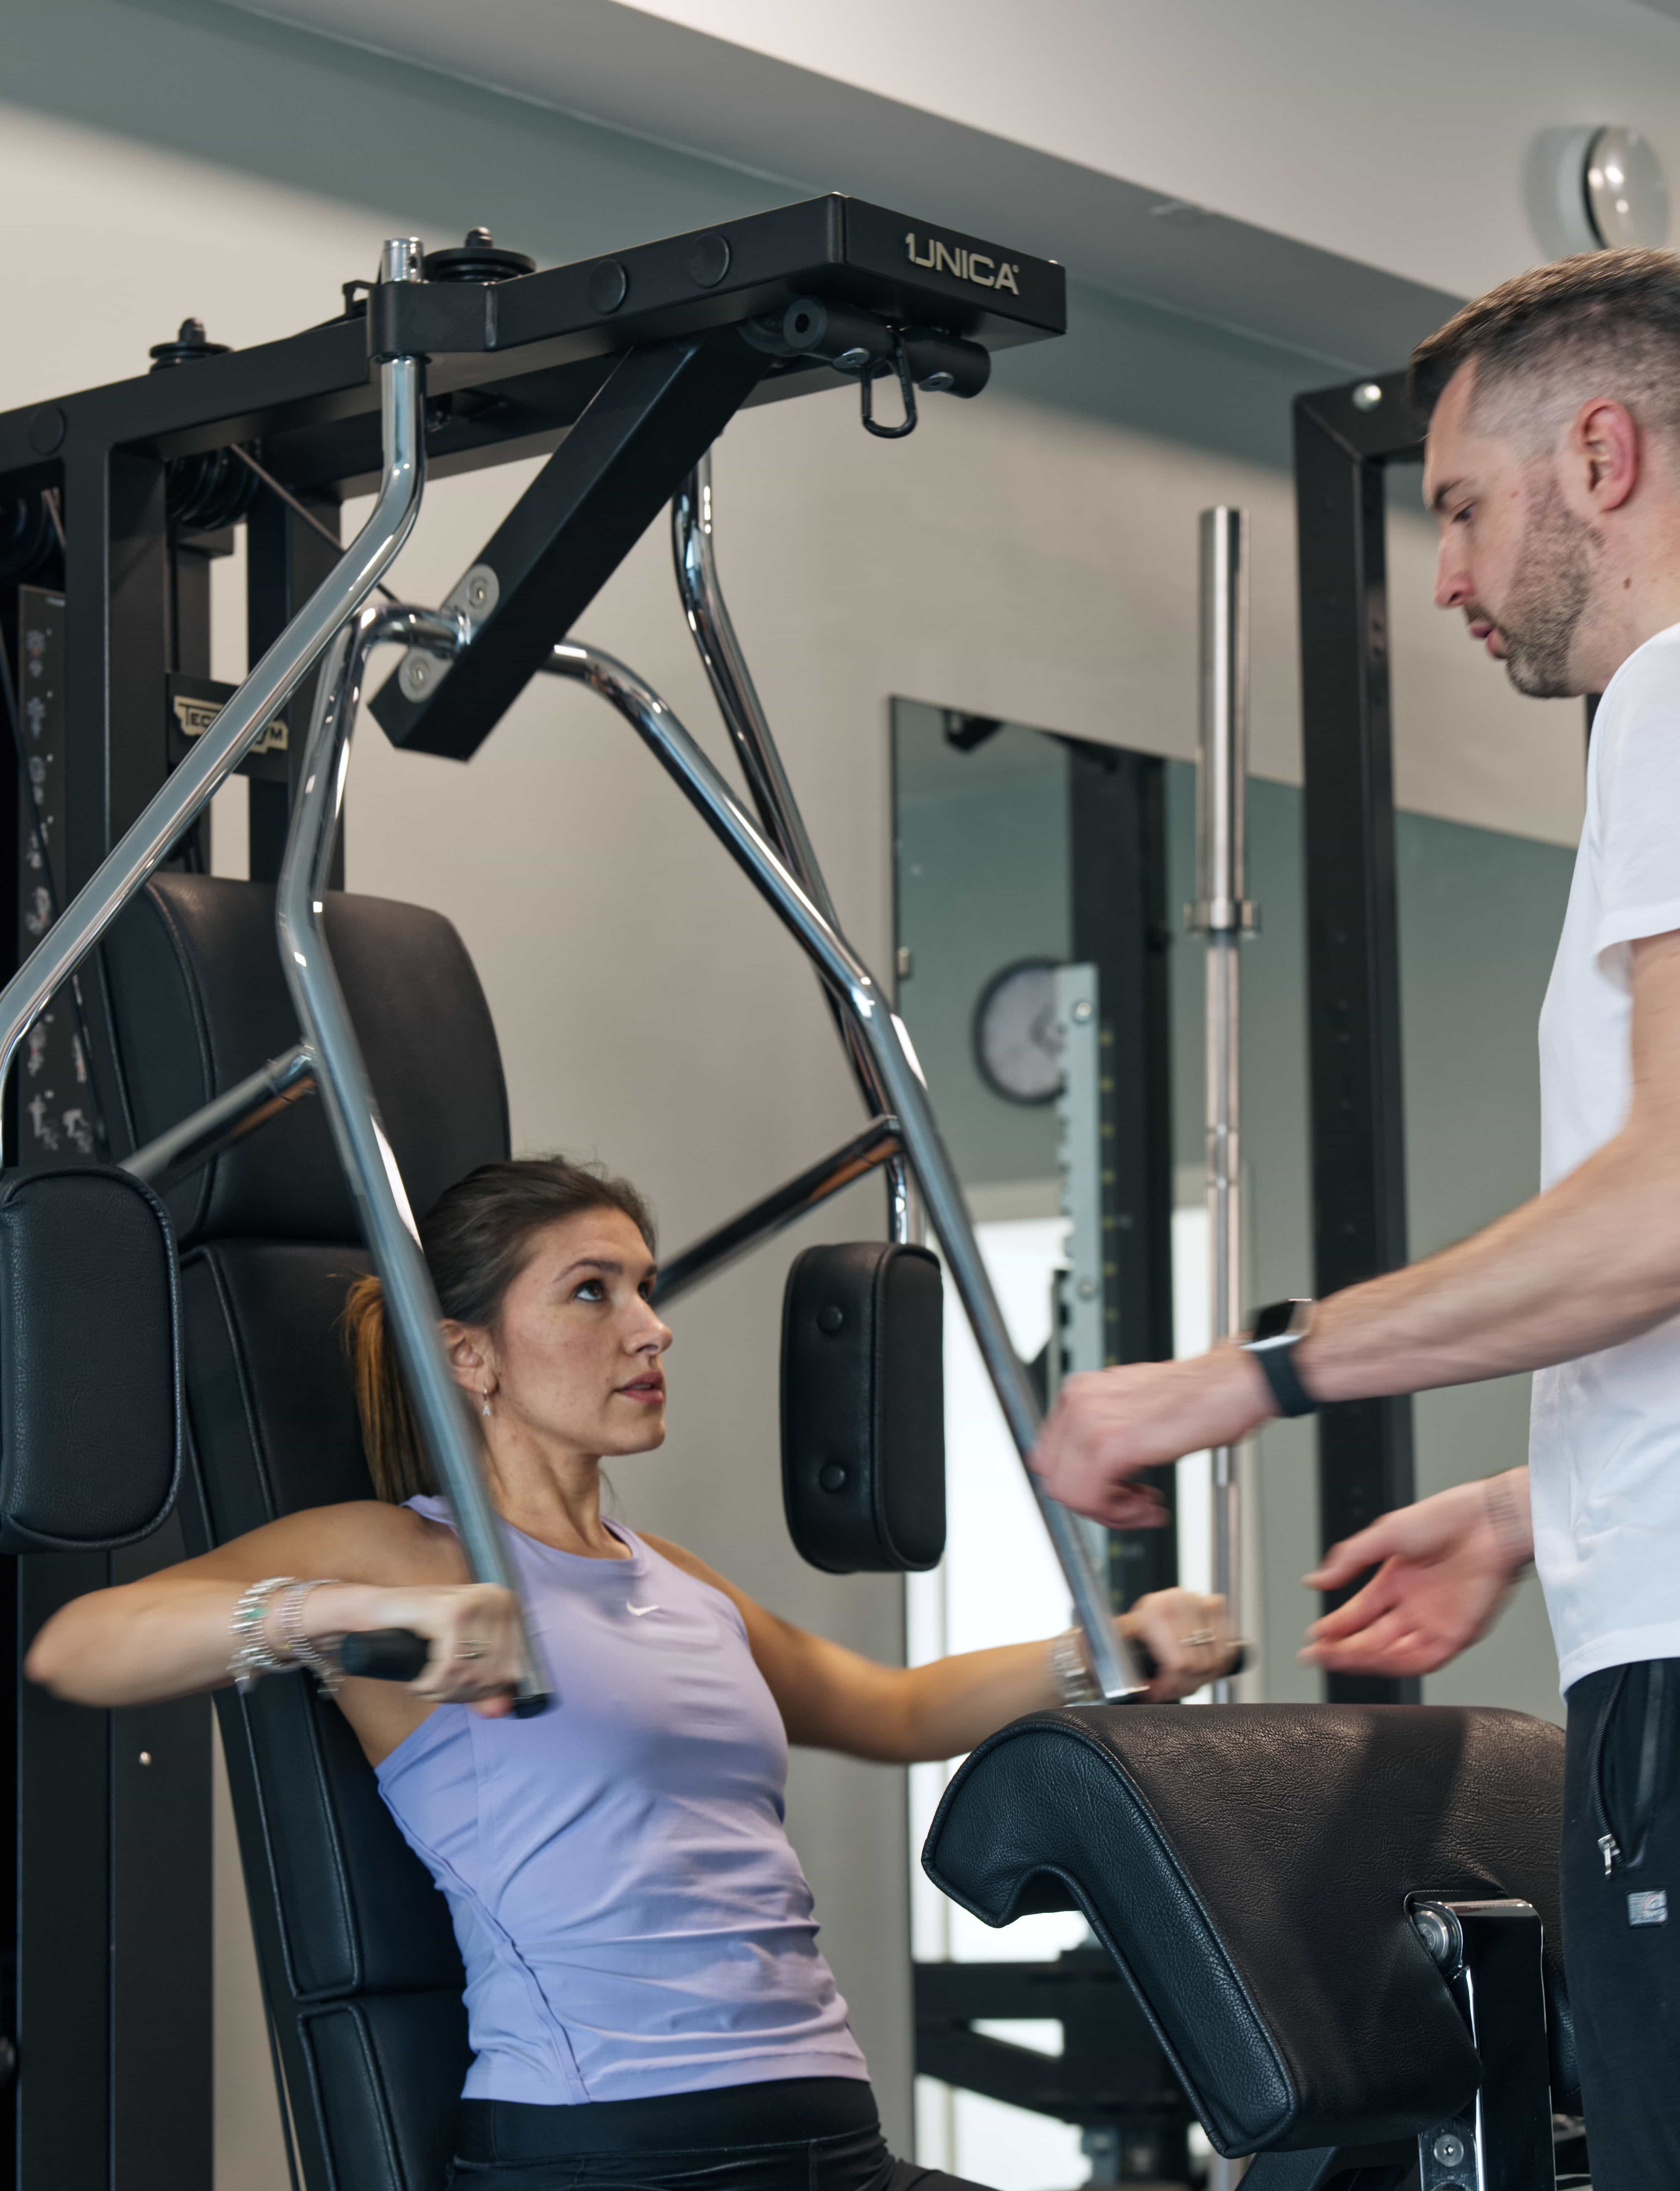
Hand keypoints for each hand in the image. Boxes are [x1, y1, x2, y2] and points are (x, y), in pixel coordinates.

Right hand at [305, 1581, 524, 1717]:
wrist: (378, 1611)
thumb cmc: (422, 1633)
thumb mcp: (461, 1656)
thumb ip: (486, 1683)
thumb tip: (502, 1710)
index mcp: (508, 1606)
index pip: (515, 1668)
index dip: (488, 1692)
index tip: (464, 1695)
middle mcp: (498, 1599)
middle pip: (493, 1675)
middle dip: (463, 1694)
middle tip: (437, 1690)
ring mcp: (474, 1603)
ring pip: (471, 1675)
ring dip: (444, 1692)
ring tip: (427, 1686)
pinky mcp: (449, 1613)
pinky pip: (448, 1669)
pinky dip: (430, 1685)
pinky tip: (418, 1682)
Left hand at [1033, 1349, 1272, 1523]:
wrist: (1231, 1386)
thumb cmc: (1197, 1399)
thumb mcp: (1133, 1413)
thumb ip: (1103, 1435)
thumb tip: (1089, 1472)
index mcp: (1079, 1393)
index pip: (1051, 1458)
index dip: (1082, 1485)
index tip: (1113, 1493)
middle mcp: (1078, 1401)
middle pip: (1056, 1479)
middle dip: (1094, 1503)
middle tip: (1129, 1505)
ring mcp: (1090, 1421)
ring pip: (1070, 1494)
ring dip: (1111, 1511)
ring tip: (1144, 1507)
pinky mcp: (1111, 1444)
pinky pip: (1092, 1498)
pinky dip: (1121, 1513)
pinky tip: (1150, 1506)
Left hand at [1120, 1587, 1240, 1701]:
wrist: (1144, 1607)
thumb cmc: (1130, 1627)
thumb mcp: (1116, 1639)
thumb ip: (1112, 1655)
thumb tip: (1121, 1680)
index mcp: (1155, 1610)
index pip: (1178, 1663)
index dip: (1169, 1686)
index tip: (1157, 1694)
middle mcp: (1180, 1601)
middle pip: (1198, 1665)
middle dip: (1183, 1686)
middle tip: (1169, 1691)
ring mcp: (1200, 1602)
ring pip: (1215, 1661)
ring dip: (1201, 1679)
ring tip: (1182, 1682)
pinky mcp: (1215, 1606)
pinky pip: (1226, 1649)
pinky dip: (1217, 1667)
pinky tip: (1200, 1671)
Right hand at [1300, 1471, 1531, 1679]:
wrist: (1489, 1521)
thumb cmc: (1446, 1518)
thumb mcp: (1385, 1533)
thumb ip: (1349, 1559)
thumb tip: (1315, 1580)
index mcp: (1394, 1583)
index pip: (1357, 1615)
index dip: (1334, 1629)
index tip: (1314, 1639)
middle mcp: (1412, 1606)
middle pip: (1370, 1638)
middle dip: (1342, 1649)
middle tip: (1318, 1655)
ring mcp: (1434, 1621)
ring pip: (1394, 1652)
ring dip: (1367, 1658)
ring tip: (1341, 1658)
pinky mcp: (1458, 1632)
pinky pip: (1426, 1657)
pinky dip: (1402, 1662)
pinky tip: (1380, 1660)